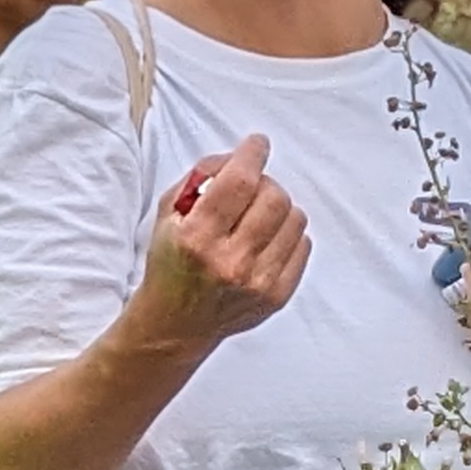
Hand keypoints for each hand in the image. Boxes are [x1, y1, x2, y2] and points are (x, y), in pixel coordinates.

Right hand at [129, 135, 307, 348]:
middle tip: (250, 188)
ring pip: (295, 218)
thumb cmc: (171, 266)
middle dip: (263, 182)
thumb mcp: (167, 216)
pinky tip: (265, 240)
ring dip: (278, 209)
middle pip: (274, 197)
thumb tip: (236, 158)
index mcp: (197, 238)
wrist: (174, 324)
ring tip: (257, 217)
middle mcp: (229, 262)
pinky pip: (303, 245)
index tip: (256, 145)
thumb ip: (199, 179)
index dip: (253, 154)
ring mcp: (257, 282)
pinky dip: (287, 235)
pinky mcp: (277, 296)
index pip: (240, 182)